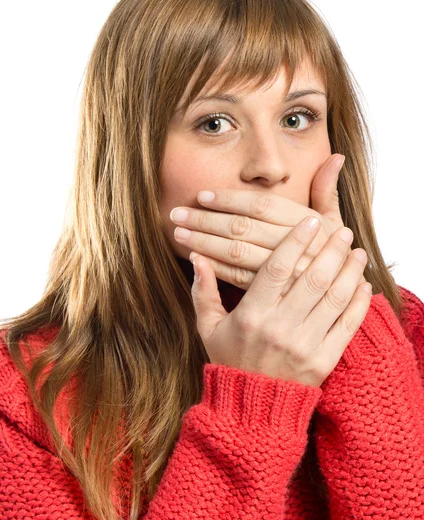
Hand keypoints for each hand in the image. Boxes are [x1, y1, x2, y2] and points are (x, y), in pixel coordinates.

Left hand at [171, 154, 366, 290]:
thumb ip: (327, 190)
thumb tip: (337, 157)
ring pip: (237, 253)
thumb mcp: (334, 223)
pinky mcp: (273, 296)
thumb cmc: (334, 255)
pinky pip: (239, 279)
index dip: (229, 198)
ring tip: (179, 234)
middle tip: (178, 213)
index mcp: (307, 223)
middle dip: (206, 219)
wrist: (342, 300)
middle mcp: (295, 246)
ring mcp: (283, 273)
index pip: (261, 204)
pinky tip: (196, 259)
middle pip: (243, 227)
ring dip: (204, 242)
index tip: (203, 195)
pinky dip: (215, 268)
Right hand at [190, 214, 371, 387]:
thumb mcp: (208, 327)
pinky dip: (359, 302)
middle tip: (342, 230)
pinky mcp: (324, 360)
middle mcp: (280, 328)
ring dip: (350, 271)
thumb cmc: (230, 360)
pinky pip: (347, 325)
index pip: (277, 268)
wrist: (251, 409)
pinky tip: (363, 283)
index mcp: (252, 315)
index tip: (310, 220)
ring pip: (334, 298)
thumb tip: (196, 257)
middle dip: (331, 250)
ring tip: (358, 251)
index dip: (295, 241)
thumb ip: (203, 291)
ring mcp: (305, 345)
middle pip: (312, 278)